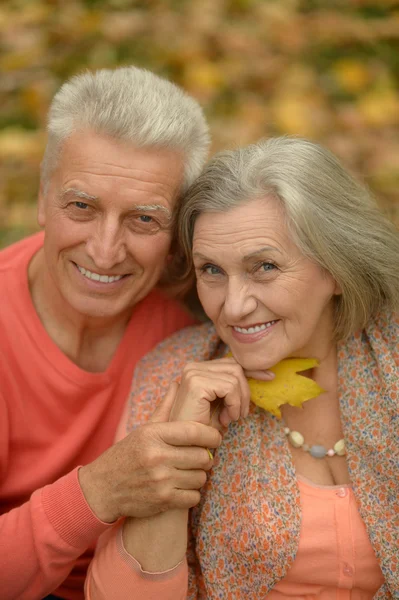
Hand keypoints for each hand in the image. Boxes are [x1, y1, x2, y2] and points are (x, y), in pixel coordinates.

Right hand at [78, 383, 221, 522]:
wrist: (102, 487)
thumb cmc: (128, 454)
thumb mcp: (144, 429)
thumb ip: (165, 407)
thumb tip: (177, 383)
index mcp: (153, 434)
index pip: (194, 431)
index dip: (211, 434)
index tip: (216, 437)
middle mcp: (157, 456)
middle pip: (202, 456)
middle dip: (206, 457)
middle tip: (202, 457)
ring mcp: (160, 480)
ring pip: (200, 477)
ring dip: (199, 475)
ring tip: (189, 471)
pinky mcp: (162, 501)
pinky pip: (194, 497)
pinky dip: (192, 493)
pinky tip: (183, 487)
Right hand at [169, 357, 273, 429]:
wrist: (184, 445)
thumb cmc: (203, 427)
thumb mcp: (223, 402)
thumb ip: (235, 386)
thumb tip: (264, 373)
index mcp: (197, 369)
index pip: (230, 362)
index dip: (251, 370)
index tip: (269, 377)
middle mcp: (193, 367)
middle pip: (235, 367)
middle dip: (245, 391)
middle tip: (240, 414)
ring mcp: (193, 373)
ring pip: (235, 377)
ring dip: (239, 402)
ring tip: (230, 418)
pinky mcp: (196, 383)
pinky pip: (229, 388)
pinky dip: (234, 405)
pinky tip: (227, 419)